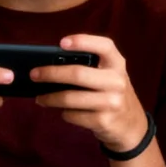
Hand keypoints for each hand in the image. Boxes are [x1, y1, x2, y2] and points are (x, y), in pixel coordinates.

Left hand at [30, 35, 145, 151]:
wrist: (131, 125)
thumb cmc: (111, 93)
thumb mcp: (108, 75)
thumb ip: (88, 66)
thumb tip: (49, 64)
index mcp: (117, 64)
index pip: (104, 46)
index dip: (82, 41)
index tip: (61, 43)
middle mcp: (117, 81)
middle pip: (77, 74)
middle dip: (50, 74)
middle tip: (34, 75)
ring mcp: (112, 102)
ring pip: (70, 98)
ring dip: (50, 98)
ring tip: (40, 98)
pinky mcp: (104, 121)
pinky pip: (73, 115)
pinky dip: (63, 113)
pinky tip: (63, 111)